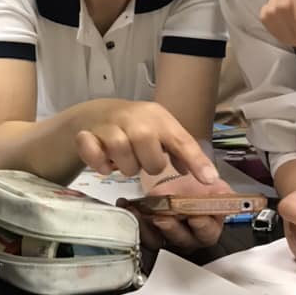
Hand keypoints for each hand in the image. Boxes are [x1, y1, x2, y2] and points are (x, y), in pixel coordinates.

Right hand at [74, 101, 217, 185]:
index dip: (195, 161)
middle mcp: (134, 118)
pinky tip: (104, 162)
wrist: (95, 113)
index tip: (209, 181)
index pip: (181, 140)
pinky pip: (94, 155)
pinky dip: (99, 164)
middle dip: (149, 164)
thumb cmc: (135, 127)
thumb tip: (205, 176)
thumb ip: (180, 152)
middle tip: (143, 161)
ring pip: (122, 154)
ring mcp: (109, 125)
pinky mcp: (86, 135)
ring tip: (123, 161)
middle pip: (149, 150)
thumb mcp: (159, 132)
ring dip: (125, 167)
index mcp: (157, 117)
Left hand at [119, 174, 232, 252]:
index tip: (194, 216)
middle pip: (182, 240)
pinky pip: (141, 234)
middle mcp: (189, 237)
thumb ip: (219, 190)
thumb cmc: (195, 188)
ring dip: (147, 227)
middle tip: (162, 216)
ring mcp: (168, 238)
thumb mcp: (210, 184)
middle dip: (171, 228)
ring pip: (159, 241)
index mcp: (208, 227)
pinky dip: (132, 220)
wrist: (177, 186)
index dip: (202, 226)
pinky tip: (127, 207)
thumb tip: (224, 192)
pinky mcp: (150, 234)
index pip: (207, 233)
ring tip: (138, 211)